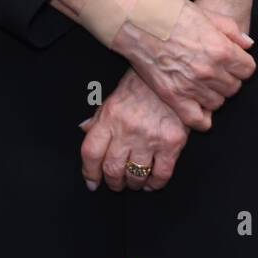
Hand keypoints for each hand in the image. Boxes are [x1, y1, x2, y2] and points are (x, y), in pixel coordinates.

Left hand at [79, 69, 193, 191]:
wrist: (173, 73)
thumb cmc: (142, 84)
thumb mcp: (114, 96)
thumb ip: (99, 116)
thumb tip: (84, 129)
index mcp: (110, 117)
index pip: (91, 152)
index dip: (89, 172)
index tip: (92, 181)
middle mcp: (128, 130)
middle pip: (112, 168)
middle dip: (112, 182)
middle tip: (115, 183)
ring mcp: (150, 138)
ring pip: (135, 175)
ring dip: (132, 184)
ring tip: (133, 181)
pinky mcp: (172, 143)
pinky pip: (161, 174)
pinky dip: (155, 184)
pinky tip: (151, 182)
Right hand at [113, 0, 254, 128]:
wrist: (133, 20)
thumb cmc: (168, 11)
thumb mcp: (205, 13)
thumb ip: (231, 30)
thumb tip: (249, 45)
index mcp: (221, 49)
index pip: (248, 69)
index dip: (241, 63)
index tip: (230, 59)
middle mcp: (209, 71)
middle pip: (234, 87)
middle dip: (227, 77)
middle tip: (213, 67)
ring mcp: (191, 86)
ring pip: (218, 103)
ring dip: (213, 93)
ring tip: (201, 81)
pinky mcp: (173, 96)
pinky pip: (198, 120)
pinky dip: (202, 117)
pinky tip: (197, 103)